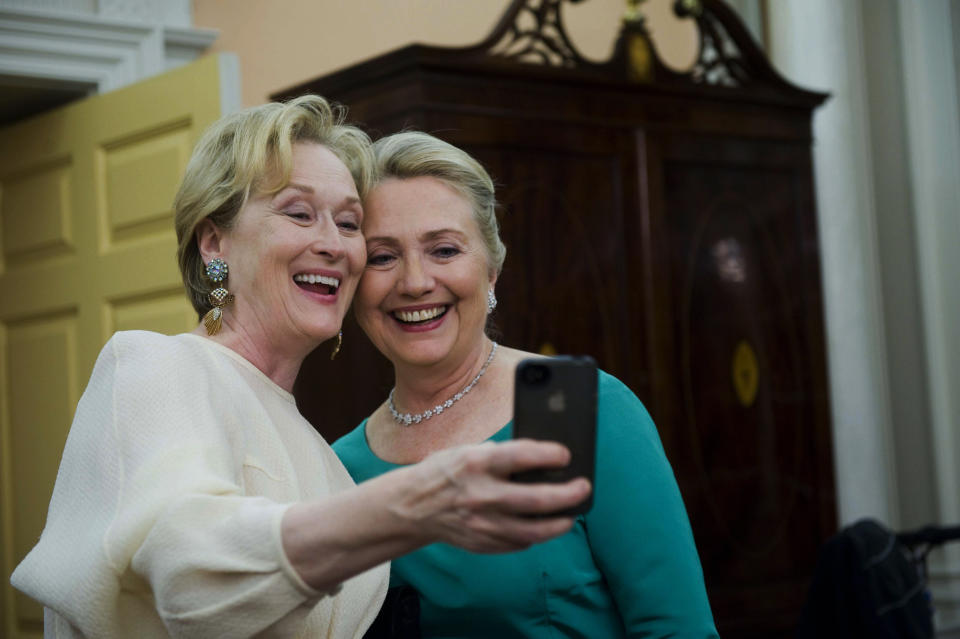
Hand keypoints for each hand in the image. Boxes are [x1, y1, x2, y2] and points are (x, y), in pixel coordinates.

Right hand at [395, 439, 591, 552]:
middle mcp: (480, 495)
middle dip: (566, 494)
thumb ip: (501, 455)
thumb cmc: (446, 472)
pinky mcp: (482, 543)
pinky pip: (518, 542)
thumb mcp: (468, 452)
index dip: (549, 455)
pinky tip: (545, 525)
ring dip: (558, 523)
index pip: (521, 456)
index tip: (566, 455)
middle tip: (583, 487)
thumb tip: (542, 461)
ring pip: (532, 530)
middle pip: (535, 500)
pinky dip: (535, 534)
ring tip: (571, 514)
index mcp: (475, 463)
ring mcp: (481, 524)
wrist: (412, 506)